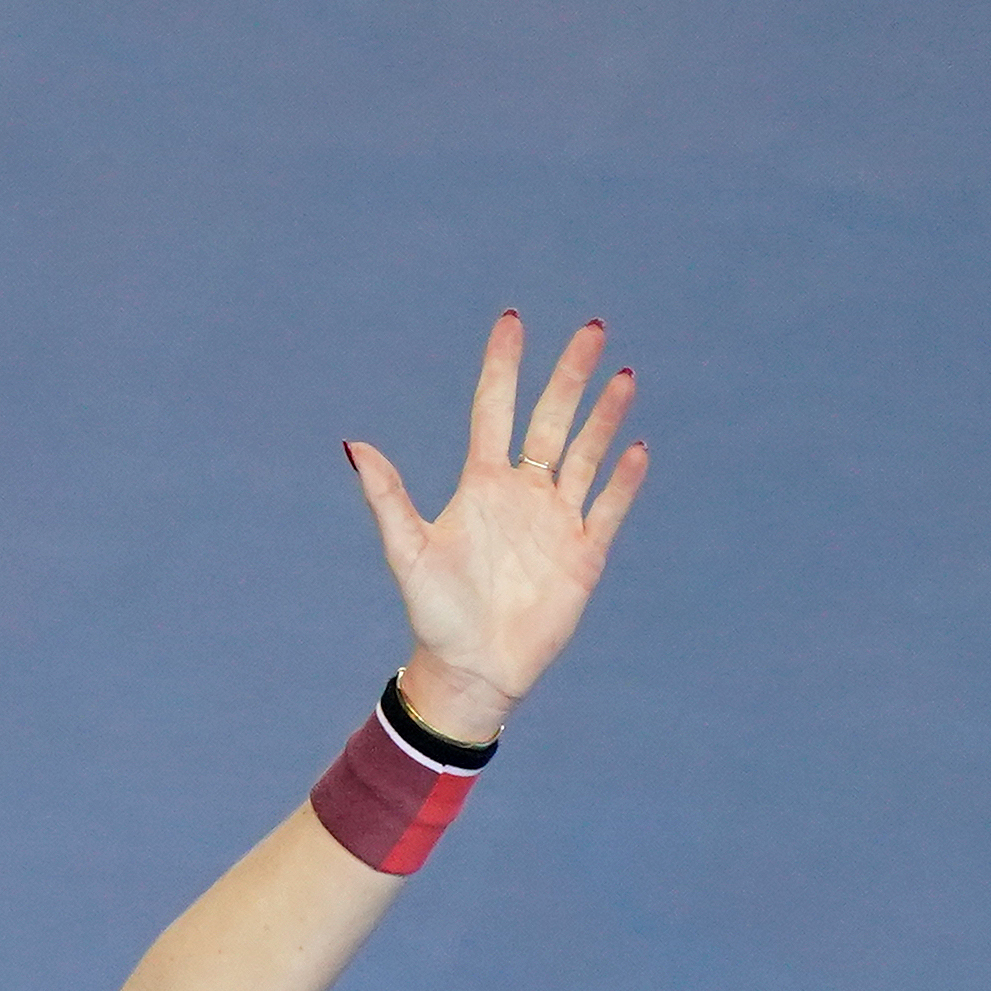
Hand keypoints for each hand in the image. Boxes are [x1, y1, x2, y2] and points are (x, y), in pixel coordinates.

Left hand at [344, 312, 645, 745]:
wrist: (472, 669)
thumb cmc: (434, 613)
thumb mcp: (406, 551)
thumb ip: (386, 497)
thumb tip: (355, 446)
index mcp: (480, 484)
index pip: (495, 409)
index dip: (503, 366)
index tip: (512, 320)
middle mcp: (522, 493)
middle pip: (552, 420)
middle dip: (571, 375)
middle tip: (592, 329)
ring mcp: (556, 521)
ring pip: (586, 454)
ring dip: (605, 416)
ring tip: (624, 377)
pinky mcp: (583, 554)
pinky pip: (607, 508)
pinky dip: (622, 480)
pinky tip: (635, 448)